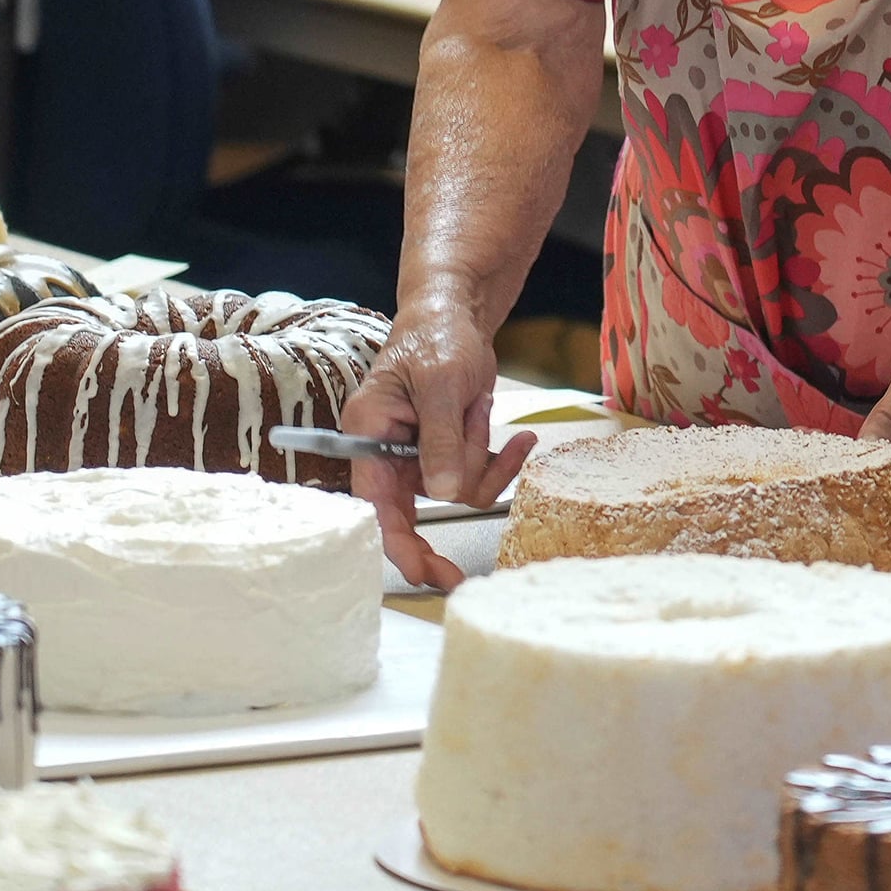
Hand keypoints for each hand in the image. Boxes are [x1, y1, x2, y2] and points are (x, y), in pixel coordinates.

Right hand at [340, 302, 535, 591]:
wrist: (459, 314)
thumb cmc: (437, 337)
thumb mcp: (441, 384)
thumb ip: (441, 439)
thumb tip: (444, 492)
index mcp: (368, 433)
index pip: (373, 502)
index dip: (394, 542)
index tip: (417, 572)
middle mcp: (388, 449)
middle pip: (410, 511)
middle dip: (435, 537)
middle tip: (453, 576)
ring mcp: (421, 452)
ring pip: (457, 488)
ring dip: (480, 455)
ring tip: (477, 407)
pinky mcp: (451, 448)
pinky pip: (480, 473)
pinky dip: (503, 460)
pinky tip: (522, 439)